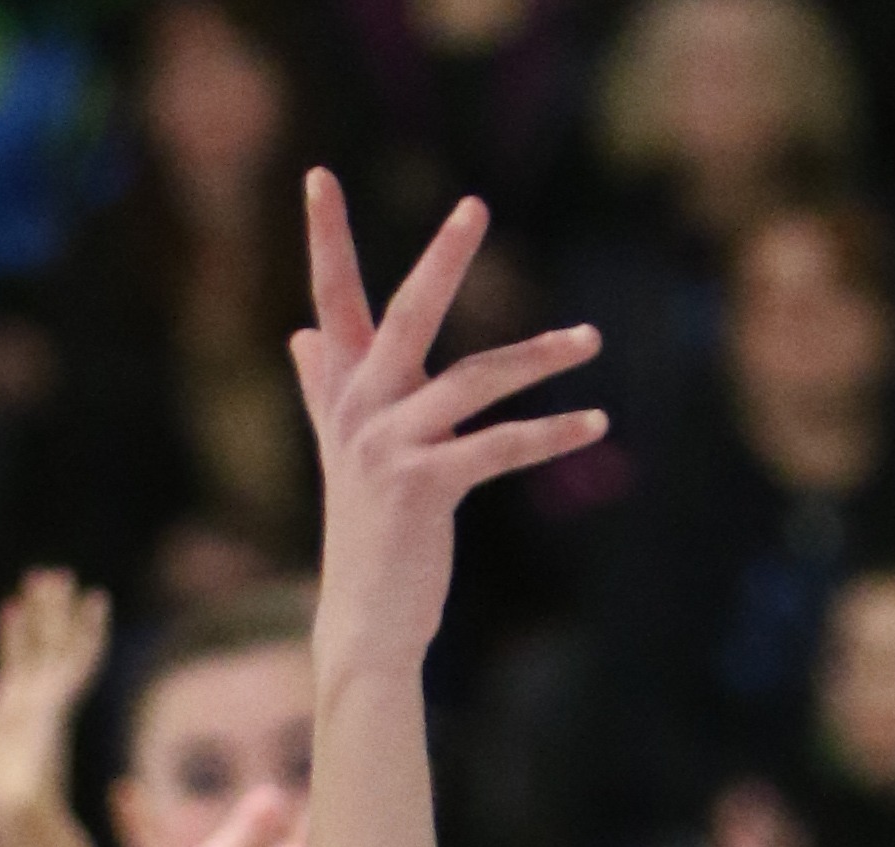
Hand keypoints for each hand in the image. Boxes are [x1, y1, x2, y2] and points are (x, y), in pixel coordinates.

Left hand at [0, 567, 108, 846]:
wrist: (6, 820)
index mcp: (7, 720)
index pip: (13, 669)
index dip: (12, 638)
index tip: (10, 608)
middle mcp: (31, 705)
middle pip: (41, 648)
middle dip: (45, 613)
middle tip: (49, 576)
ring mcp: (48, 702)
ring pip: (58, 644)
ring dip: (63, 610)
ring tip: (67, 576)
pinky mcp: (59, 701)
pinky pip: (78, 658)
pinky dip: (88, 630)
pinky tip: (98, 602)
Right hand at [293, 176, 606, 685]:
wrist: (365, 622)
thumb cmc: (368, 537)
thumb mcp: (343, 453)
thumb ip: (324, 390)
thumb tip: (299, 336)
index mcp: (344, 394)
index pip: (331, 301)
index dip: (324, 237)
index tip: (320, 175)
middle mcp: (361, 411)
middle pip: (404, 315)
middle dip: (442, 258)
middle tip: (475, 205)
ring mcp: (389, 447)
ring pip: (473, 380)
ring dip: (538, 357)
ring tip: (591, 340)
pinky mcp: (423, 488)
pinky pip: (500, 448)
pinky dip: (551, 435)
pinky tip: (595, 423)